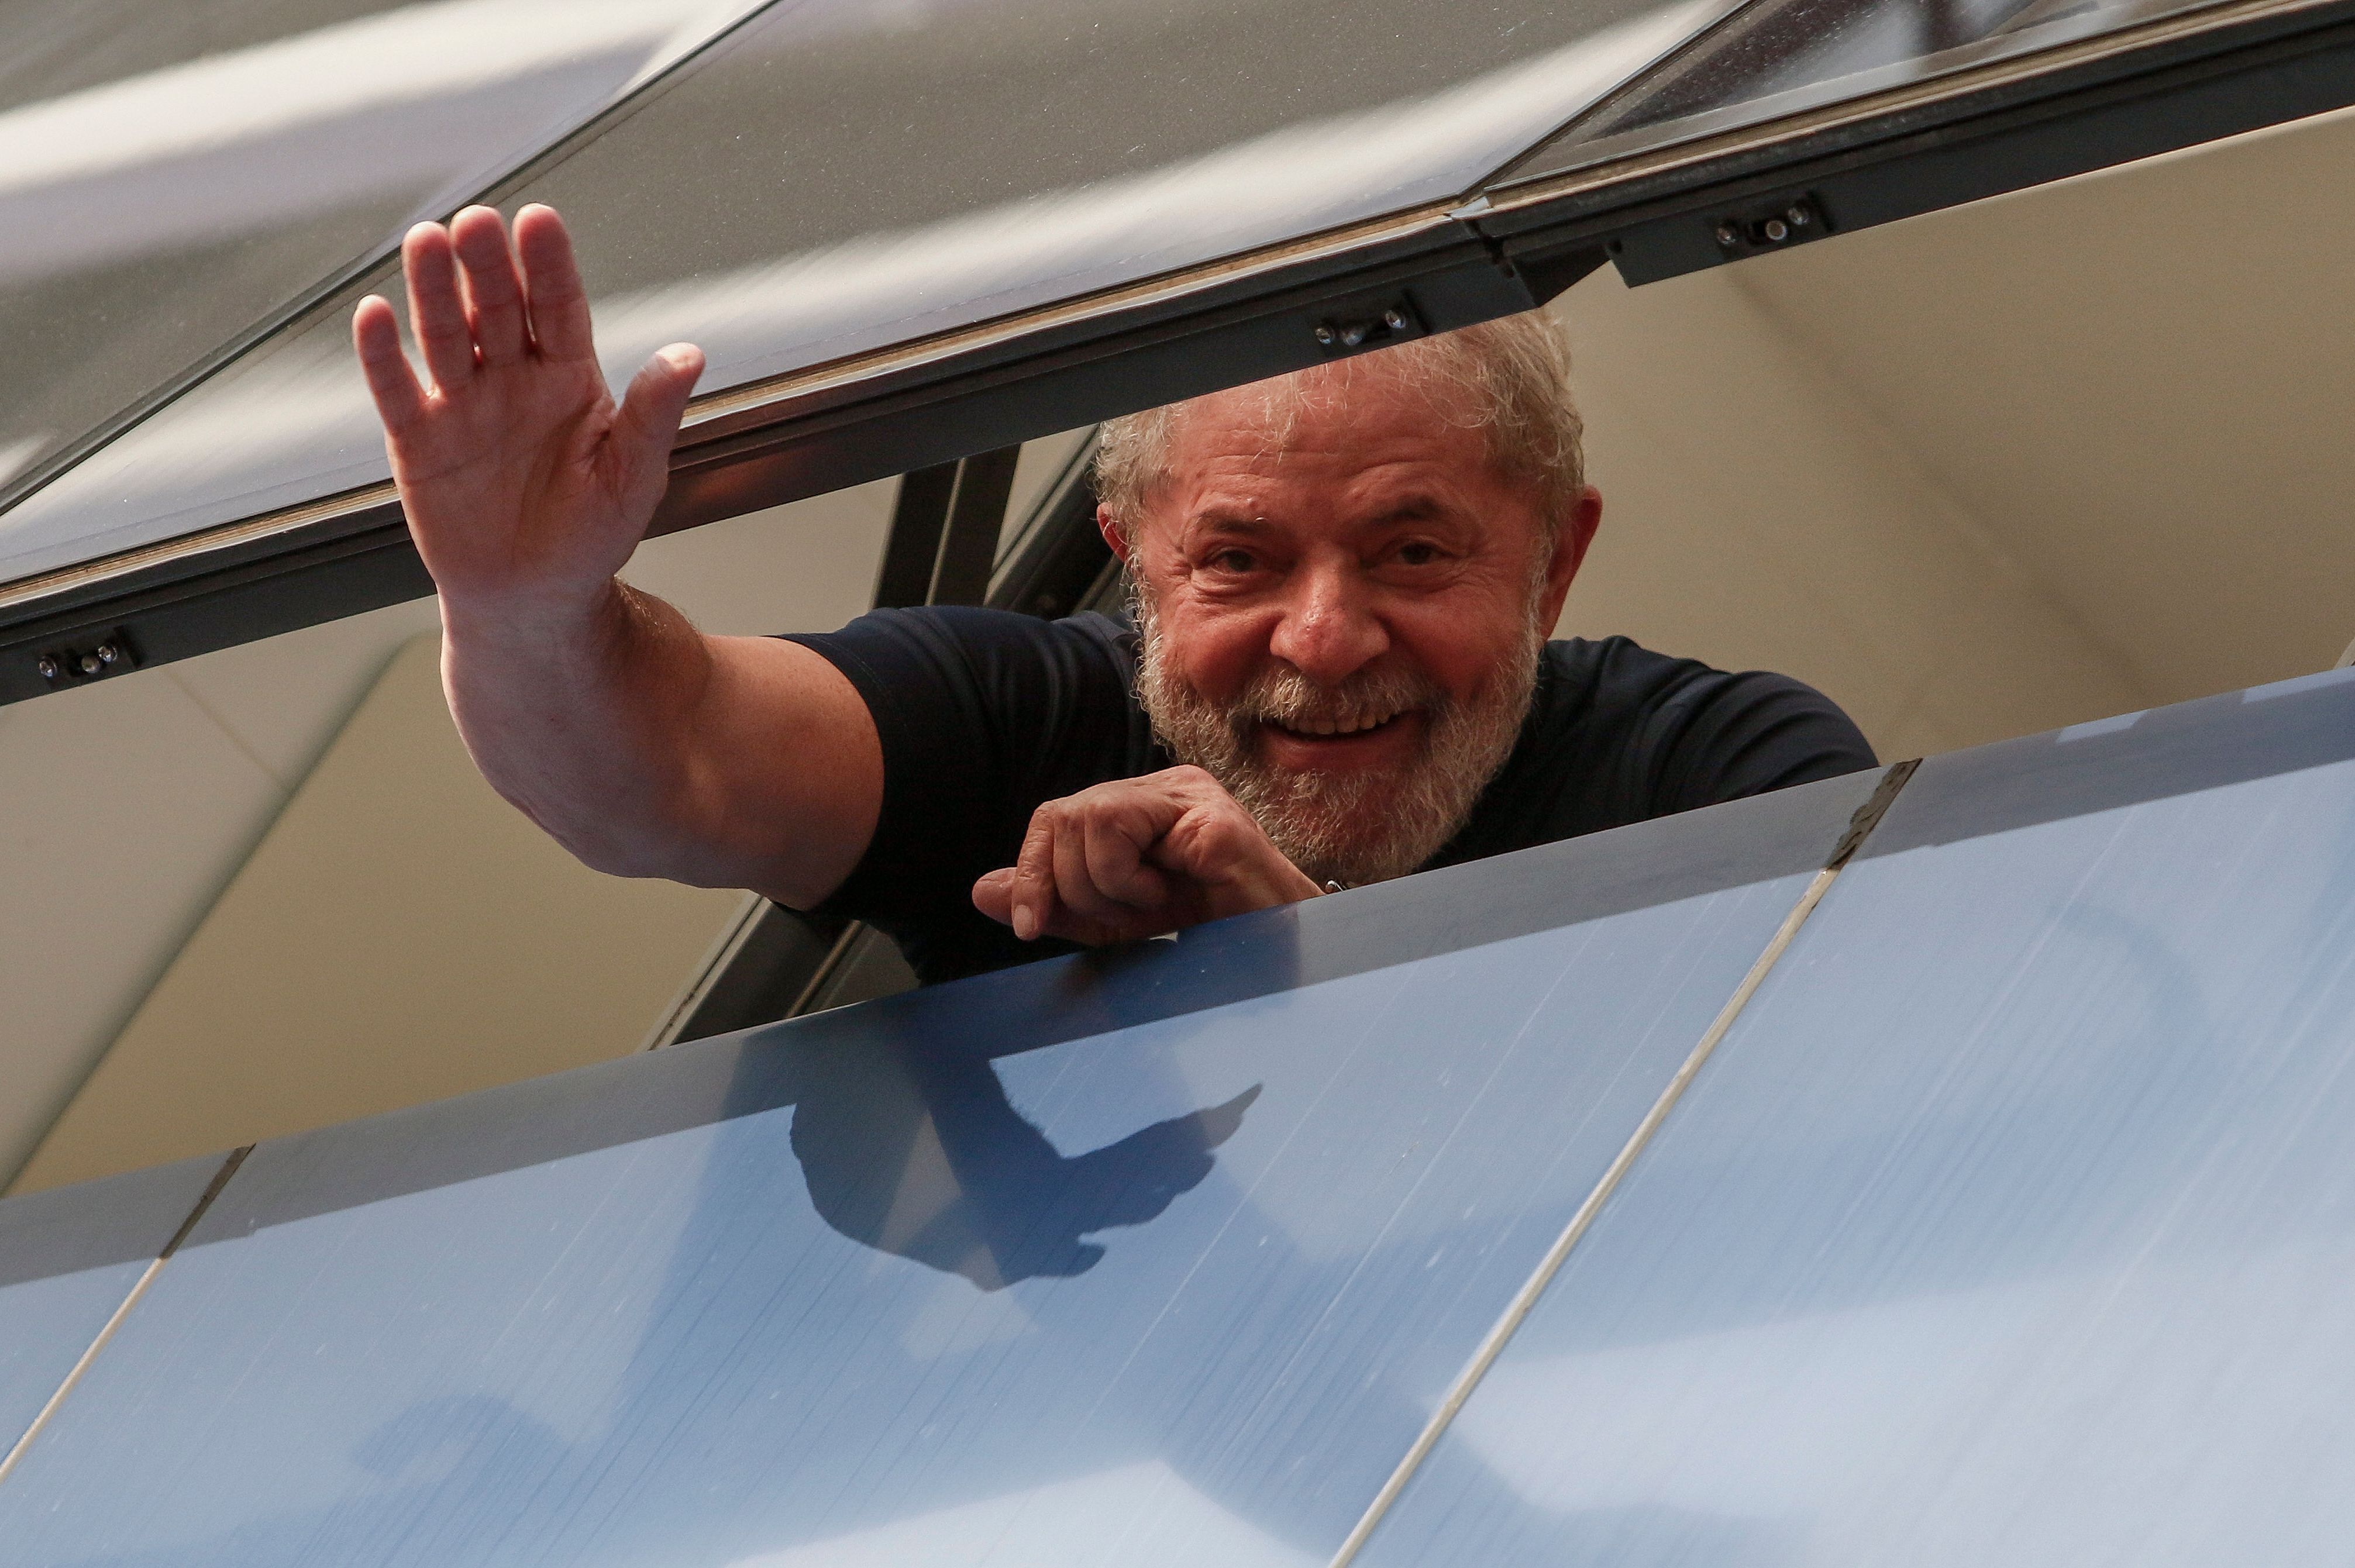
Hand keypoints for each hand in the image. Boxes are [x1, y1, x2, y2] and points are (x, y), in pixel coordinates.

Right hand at [352, 204, 702, 621]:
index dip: (548, 266)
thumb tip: (690, 355)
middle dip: (486, 265)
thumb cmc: (592, 534)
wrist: (536, 597)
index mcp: (568, 376)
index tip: (539, 221)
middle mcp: (512, 377)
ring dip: (433, 289)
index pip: (558, 307)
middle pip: (496, 308)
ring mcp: (461, 404)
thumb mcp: (634, 476)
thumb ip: (653, 414)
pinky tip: (374, 314)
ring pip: (444, 335)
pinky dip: (382, 355)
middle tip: (477, 222)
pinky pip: (397, 389)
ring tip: (427, 241)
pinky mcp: (417, 439)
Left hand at [971, 766, 1322, 945]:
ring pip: (1089, 819)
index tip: (1031, 928)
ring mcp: (1191, 795)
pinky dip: (1136, 882)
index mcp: (1142, 805)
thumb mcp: (1113, 922)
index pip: (1055, 817)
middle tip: (1126, 913)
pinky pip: (1129, 835)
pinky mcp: (1210, 817)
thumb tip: (981, 890)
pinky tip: (1175, 893)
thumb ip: (1052, 901)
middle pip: (1063, 817)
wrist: (1276, 959)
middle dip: (1075, 885)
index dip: (1032, 872)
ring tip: (1155, 902)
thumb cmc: (1207, 935)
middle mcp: (1165, 788)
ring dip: (1109, 885)